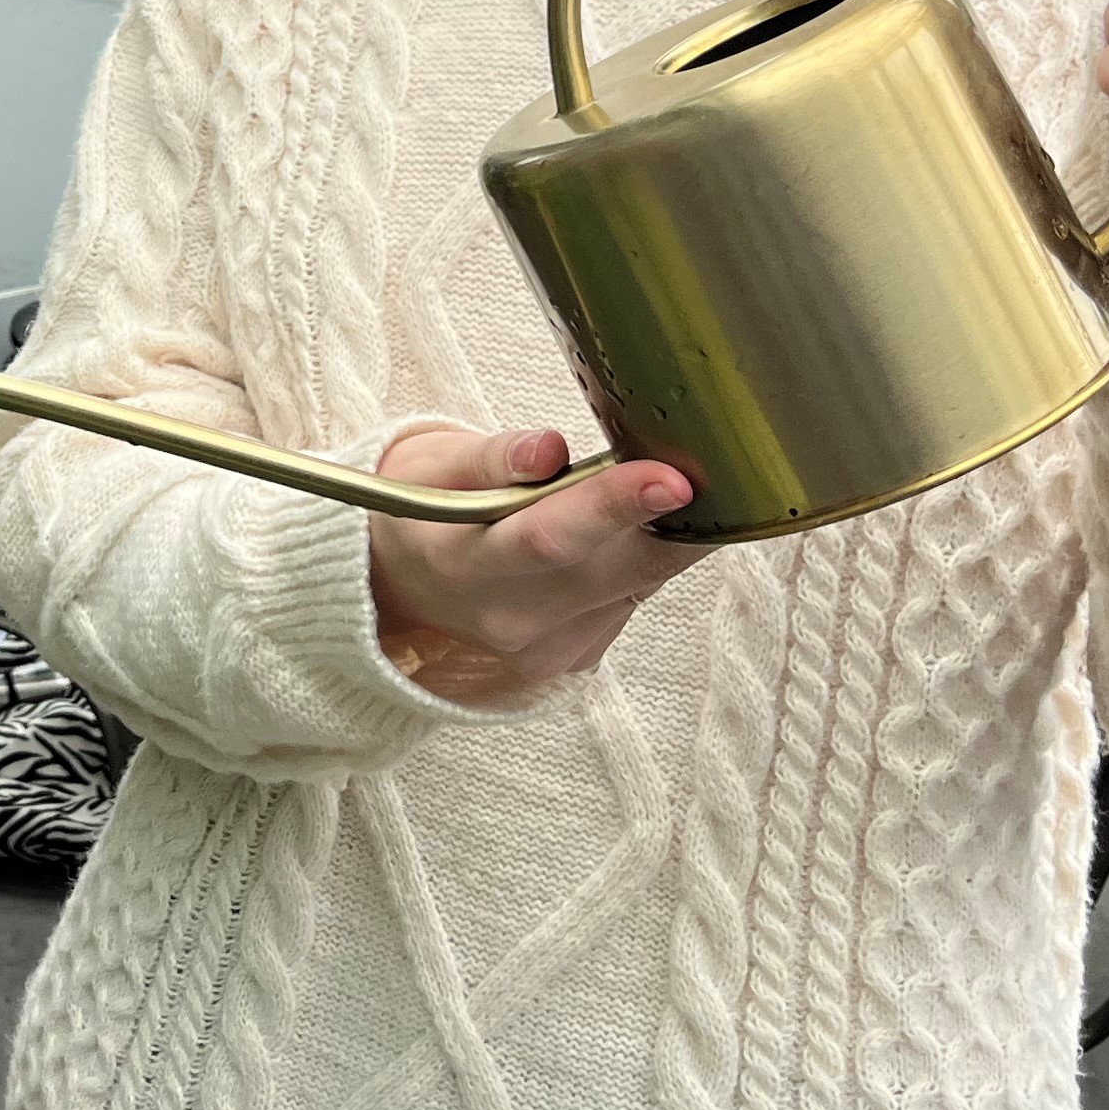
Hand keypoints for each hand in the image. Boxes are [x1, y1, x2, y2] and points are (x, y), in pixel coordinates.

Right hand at [364, 420, 696, 704]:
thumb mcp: (433, 463)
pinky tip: (618, 538)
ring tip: (652, 491)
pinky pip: (630, 602)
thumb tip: (548, 449)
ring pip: (635, 586)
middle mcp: (506, 617)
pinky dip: (639, 563)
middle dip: (673, 521)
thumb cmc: (420, 506)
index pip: (548, 537)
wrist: (400, 583)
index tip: (673, 479)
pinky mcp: (574, 660)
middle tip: (709, 471)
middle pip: (614, 570)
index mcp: (462, 562)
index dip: (615, 507)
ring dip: (658, 537)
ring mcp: (544, 649)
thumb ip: (493, 458)